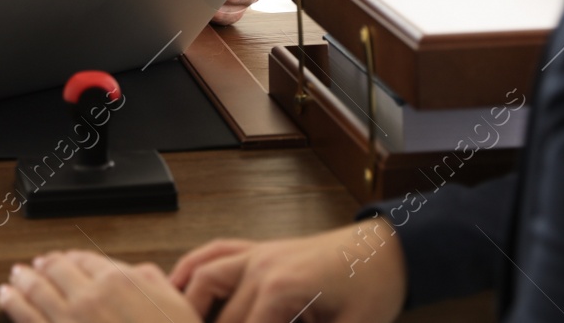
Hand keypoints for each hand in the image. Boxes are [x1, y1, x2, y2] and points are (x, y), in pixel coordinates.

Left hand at [0, 251, 198, 322]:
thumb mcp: (174, 304)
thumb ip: (151, 282)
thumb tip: (136, 272)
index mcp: (118, 282)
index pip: (85, 260)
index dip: (71, 258)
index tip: (63, 259)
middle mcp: (88, 298)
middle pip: (56, 271)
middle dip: (42, 266)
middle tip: (32, 265)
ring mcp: (68, 322)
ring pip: (36, 292)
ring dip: (22, 280)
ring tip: (13, 277)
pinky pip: (27, 319)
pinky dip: (13, 304)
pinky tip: (6, 298)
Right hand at [169, 221, 405, 322]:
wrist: (386, 251)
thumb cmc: (373, 289)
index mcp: (282, 289)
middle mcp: (261, 266)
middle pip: (218, 314)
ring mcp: (258, 253)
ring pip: (203, 277)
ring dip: (188, 304)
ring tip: (181, 322)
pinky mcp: (261, 248)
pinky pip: (215, 252)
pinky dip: (191, 267)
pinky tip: (177, 283)